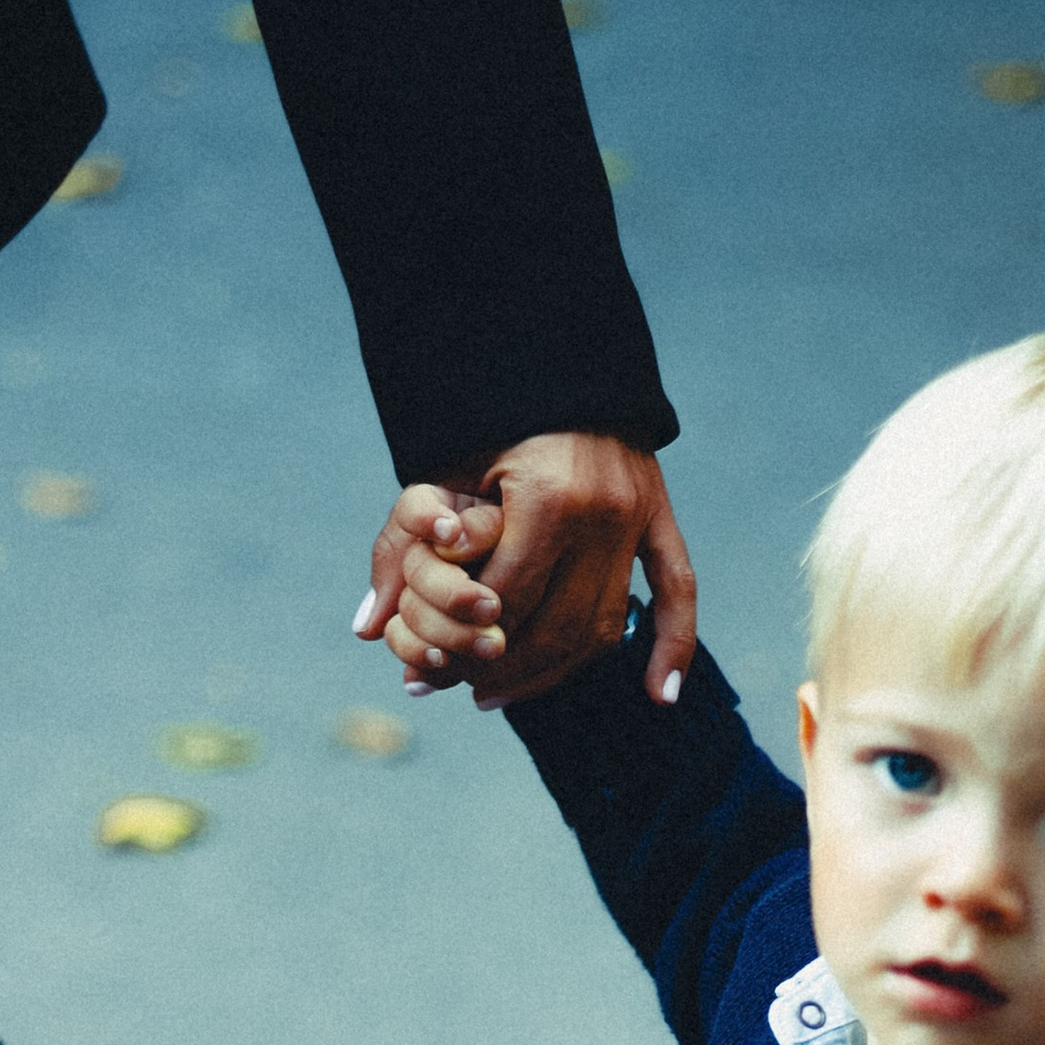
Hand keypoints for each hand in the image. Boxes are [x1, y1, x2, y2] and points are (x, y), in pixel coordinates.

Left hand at [355, 432, 694, 705]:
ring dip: (557, 671)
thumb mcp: (437, 469)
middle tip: (466, 691)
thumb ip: (399, 545)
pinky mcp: (660, 516)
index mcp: (547, 497)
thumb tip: (367, 628)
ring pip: (605, 627)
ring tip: (508, 691)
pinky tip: (658, 694)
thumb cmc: (483, 412)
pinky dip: (673, 645)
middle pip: (557, 628)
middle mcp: (603, 513)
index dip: (468, 646)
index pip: (507, 602)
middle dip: (505, 670)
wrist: (550, 351)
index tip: (436, 672)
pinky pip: (678, 592)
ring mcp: (638, 517)